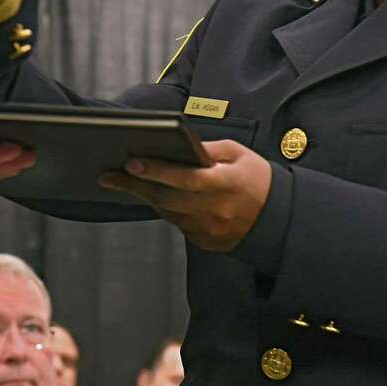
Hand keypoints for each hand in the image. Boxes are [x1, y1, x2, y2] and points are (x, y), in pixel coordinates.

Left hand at [99, 140, 271, 251]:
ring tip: (121, 181)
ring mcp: (208, 230)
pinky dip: (164, 208)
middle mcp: (214, 210)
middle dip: (134, 185)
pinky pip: (177, 223)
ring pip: (167, 212)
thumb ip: (207, 150)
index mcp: (224, 184)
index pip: (184, 178)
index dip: (157, 171)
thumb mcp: (238, 154)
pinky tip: (151, 195)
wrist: (279, 218)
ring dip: (144, 196)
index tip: (131, 163)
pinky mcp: (204, 241)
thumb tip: (177, 144)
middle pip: (165, 198)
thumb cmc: (258, 180)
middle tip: (107, 175)